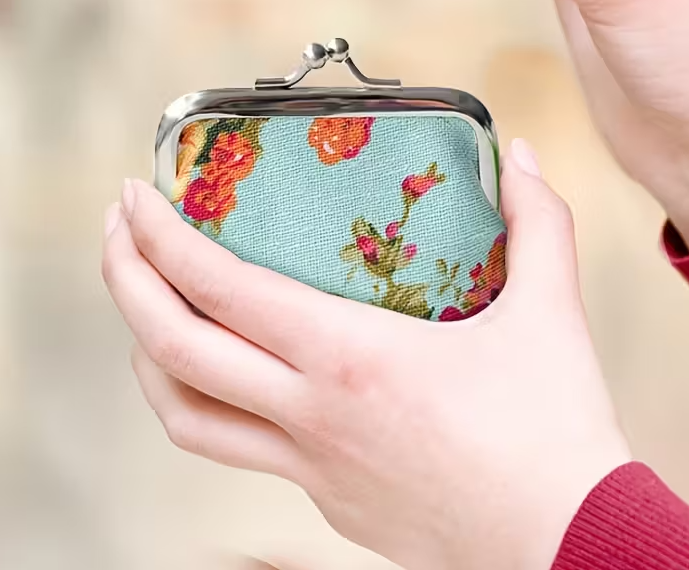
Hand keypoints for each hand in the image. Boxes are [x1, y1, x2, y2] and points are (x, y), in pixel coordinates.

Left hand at [102, 144, 629, 569]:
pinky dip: (214, 402)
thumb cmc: (554, 435)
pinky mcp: (325, 502)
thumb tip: (518, 157)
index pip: (220, 288)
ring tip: (149, 309)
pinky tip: (240, 378)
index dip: (161, 236)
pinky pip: (240, 450)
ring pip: (186, 416)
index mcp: (349, 358)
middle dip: (126, 281)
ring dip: (149, 355)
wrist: (569, 547)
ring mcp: (309, 468)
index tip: (134, 197)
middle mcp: (310, 415)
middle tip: (118, 233)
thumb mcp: (550, 314)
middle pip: (172, 349)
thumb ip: (537, 223)